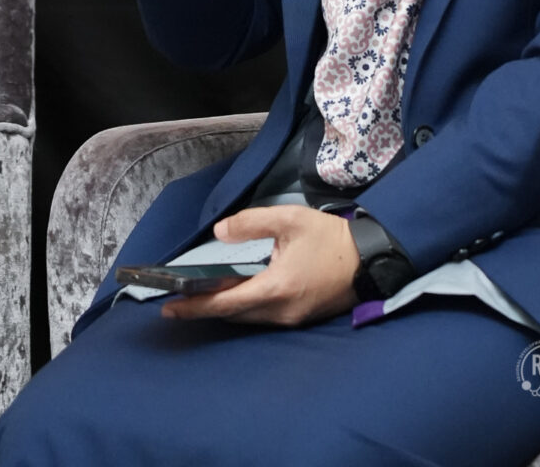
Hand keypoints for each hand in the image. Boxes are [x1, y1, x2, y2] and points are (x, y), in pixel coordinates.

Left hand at [161, 206, 359, 327]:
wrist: (370, 259)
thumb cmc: (330, 239)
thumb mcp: (290, 220)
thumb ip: (252, 223)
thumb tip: (219, 232)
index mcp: (275, 289)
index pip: (224, 303)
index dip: (195, 306)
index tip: (170, 308)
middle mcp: (279, 312)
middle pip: (232, 315)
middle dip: (204, 308)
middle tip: (178, 300)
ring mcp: (290, 319)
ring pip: (247, 317)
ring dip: (224, 308)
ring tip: (202, 295)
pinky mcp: (300, 318)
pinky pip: (263, 316)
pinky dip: (244, 306)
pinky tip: (237, 293)